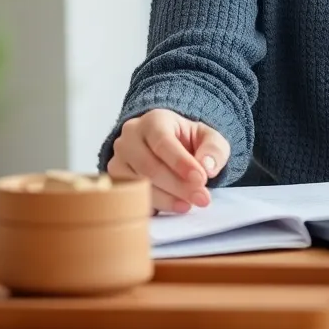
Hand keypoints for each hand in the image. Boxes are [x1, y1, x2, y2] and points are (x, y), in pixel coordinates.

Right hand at [106, 108, 230, 213]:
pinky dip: (154, 206)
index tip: (201, 179)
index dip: (181, 163)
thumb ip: (213, 149)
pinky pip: (132, 198)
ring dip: (168, 199)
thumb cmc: (187, 141)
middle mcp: (130, 138)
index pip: (163, 142)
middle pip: (150, 167)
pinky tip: (173, 207)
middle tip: (201, 198)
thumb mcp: (208, 138)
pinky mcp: (115, 182)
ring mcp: (118, 160)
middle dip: (178, 186)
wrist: (168, 146)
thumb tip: (207, 167)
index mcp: (153, 120)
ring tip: (190, 204)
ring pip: (139, 185)